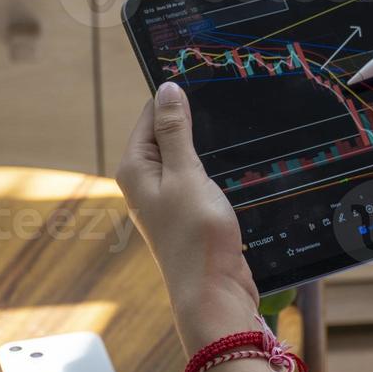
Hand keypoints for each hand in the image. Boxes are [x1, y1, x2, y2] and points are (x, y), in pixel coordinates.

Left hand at [117, 82, 258, 354]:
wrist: (214, 293)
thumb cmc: (196, 238)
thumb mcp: (187, 175)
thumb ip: (176, 131)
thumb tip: (167, 90)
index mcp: (135, 168)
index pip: (151, 114)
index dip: (177, 97)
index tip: (205, 78)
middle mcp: (146, 182)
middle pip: (170, 134)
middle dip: (196, 122)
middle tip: (228, 104)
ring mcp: (168, 200)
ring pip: (189, 157)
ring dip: (210, 148)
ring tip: (236, 136)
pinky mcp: (189, 214)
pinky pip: (201, 179)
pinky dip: (217, 171)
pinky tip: (237, 167)